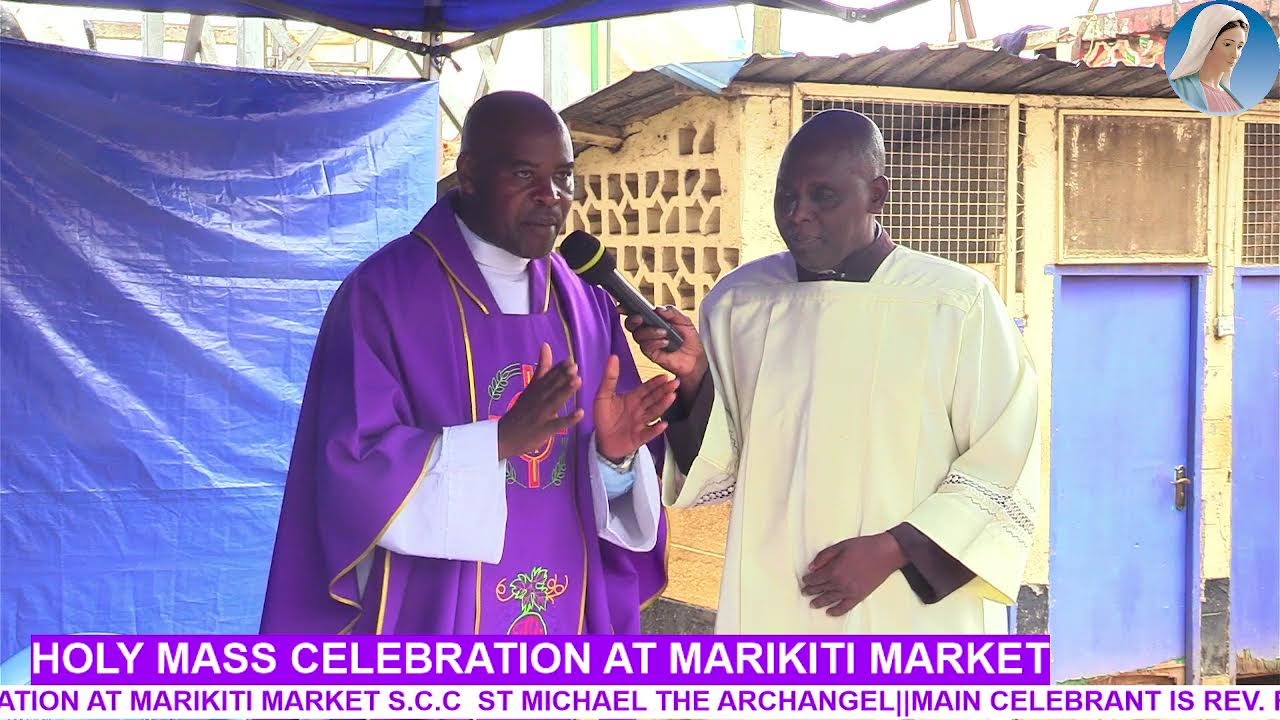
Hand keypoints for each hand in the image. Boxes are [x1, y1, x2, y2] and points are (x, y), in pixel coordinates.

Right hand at [497, 343, 584, 459]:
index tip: (570, 359)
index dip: (559, 368)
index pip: (548, 377)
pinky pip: (558, 424)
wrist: (504, 436)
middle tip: (574, 367)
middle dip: (563, 376)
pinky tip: (580, 413)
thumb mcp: (531, 387)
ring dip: (566, 392)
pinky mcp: (544, 429)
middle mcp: (538, 400)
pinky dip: (569, 419)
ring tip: (578, 382)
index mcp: (535, 389)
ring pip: (554, 401)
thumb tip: (546, 345)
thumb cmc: (521, 410)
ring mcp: (541, 414)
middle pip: (551, 387)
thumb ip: (542, 368)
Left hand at [594, 355, 679, 460]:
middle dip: (665, 390)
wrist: (602, 440)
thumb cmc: (604, 417)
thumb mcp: (603, 395)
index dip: (655, 382)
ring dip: (663, 405)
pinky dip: (656, 429)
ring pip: (654, 413)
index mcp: (633, 399)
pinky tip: (663, 424)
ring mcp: (641, 423)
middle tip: (675, 383)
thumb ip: (610, 377)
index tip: (665, 376)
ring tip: (672, 397)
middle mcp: (640, 410)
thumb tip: (613, 357)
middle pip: (654, 398)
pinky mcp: (639, 437)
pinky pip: (649, 433)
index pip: (647, 388)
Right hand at [620, 305, 707, 400]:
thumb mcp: (684, 321)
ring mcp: (648, 343)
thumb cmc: (690, 340)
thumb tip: (659, 309)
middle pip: (630, 324)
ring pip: (638, 335)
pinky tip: (665, 342)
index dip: (626, 309)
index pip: (636, 313)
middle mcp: (648, 331)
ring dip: (650, 332)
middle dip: (633, 320)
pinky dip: (655, 342)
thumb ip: (672, 312)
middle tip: (641, 318)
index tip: (622, 307)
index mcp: (654, 320)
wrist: (697, 358)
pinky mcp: (651, 354)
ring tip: (664, 332)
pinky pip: (646, 347)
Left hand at [800, 533, 907, 616]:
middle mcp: (840, 583)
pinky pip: (845, 607)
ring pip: (830, 599)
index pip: (816, 578)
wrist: (885, 553)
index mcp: (834, 570)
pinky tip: (829, 612)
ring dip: (819, 602)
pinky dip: (836, 611)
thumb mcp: (840, 546)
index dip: (808, 580)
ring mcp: (850, 591)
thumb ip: (824, 556)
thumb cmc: (863, 547)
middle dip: (811, 591)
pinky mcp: (859, 596)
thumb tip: (811, 567)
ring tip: (812, 604)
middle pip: (821, 589)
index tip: (805, 580)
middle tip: (804, 592)